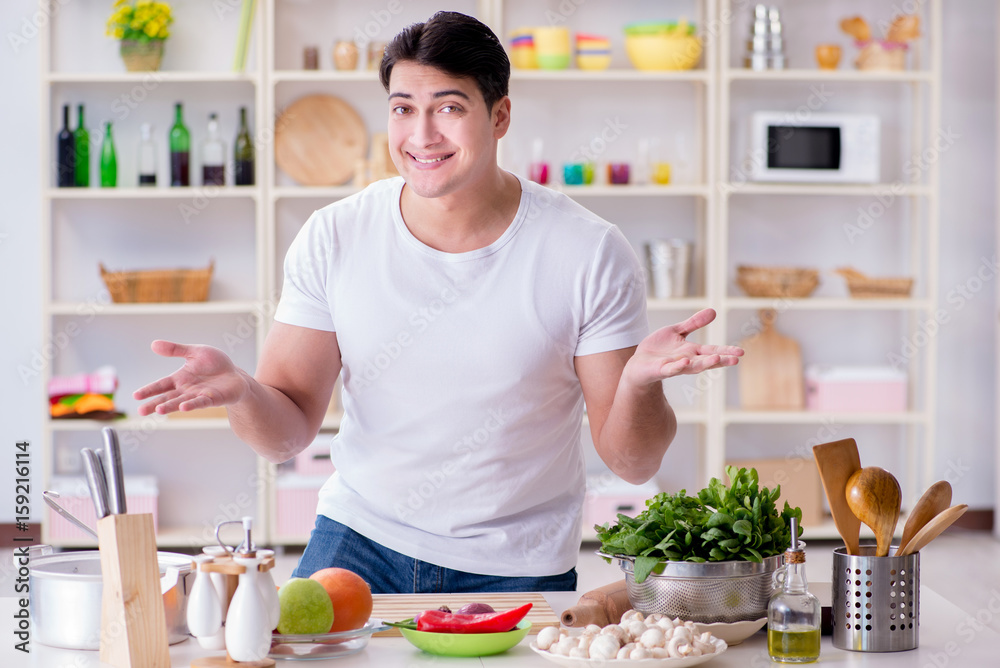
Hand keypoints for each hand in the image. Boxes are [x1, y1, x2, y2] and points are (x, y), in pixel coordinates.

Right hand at [132, 340, 248, 415]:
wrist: (235, 375)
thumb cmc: (214, 364)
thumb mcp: (195, 352)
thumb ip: (175, 350)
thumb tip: (153, 344)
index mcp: (180, 379)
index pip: (161, 385)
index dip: (149, 390)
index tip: (135, 396)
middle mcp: (186, 390)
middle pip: (167, 398)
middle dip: (154, 404)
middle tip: (141, 411)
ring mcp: (199, 395)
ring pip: (181, 402)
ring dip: (170, 406)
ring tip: (158, 410)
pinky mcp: (213, 399)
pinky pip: (201, 402)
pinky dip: (192, 404)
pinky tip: (183, 407)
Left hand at [625, 309, 742, 385]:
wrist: (638, 364)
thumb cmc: (658, 349)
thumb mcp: (677, 331)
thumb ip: (694, 323)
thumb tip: (714, 311)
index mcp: (691, 352)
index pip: (712, 351)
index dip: (726, 351)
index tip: (741, 353)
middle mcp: (686, 360)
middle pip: (706, 360)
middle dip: (721, 360)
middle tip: (736, 359)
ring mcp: (674, 366)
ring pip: (691, 367)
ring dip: (703, 364)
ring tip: (716, 359)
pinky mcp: (660, 370)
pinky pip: (670, 369)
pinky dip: (678, 366)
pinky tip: (686, 362)